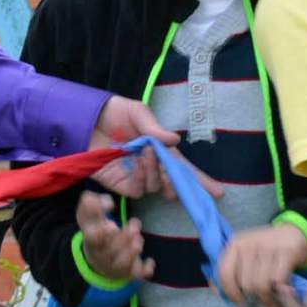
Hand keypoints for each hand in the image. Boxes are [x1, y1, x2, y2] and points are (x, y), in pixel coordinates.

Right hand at [76, 191, 154, 283]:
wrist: (97, 261)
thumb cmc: (96, 233)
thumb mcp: (89, 218)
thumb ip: (92, 204)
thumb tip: (108, 201)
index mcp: (91, 240)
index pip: (92, 238)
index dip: (101, 233)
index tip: (111, 224)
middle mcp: (102, 256)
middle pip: (111, 250)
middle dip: (124, 237)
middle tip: (134, 224)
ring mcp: (115, 266)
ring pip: (123, 263)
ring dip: (133, 250)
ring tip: (139, 239)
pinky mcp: (128, 273)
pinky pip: (137, 274)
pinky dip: (145, 269)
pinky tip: (149, 261)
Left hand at [91, 96, 222, 201]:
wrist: (88, 118)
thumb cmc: (116, 113)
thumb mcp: (139, 113)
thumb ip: (155, 129)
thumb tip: (175, 141)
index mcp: (161, 151)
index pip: (184, 170)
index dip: (201, 182)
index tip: (218, 193)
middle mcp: (151, 167)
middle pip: (173, 185)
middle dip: (178, 183)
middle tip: (174, 173)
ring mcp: (136, 177)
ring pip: (155, 187)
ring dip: (156, 172)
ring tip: (147, 153)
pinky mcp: (120, 184)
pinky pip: (137, 190)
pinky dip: (140, 178)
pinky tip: (136, 162)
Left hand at [217, 224, 306, 304]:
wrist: (293, 233)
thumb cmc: (265, 250)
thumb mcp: (244, 254)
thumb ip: (229, 271)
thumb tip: (215, 291)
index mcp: (235, 243)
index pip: (224, 273)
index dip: (230, 292)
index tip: (239, 301)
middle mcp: (249, 243)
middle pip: (245, 284)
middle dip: (253, 296)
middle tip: (260, 295)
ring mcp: (268, 246)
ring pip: (262, 286)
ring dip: (268, 296)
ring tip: (272, 292)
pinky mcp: (287, 252)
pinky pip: (278, 281)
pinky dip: (281, 289)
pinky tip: (283, 287)